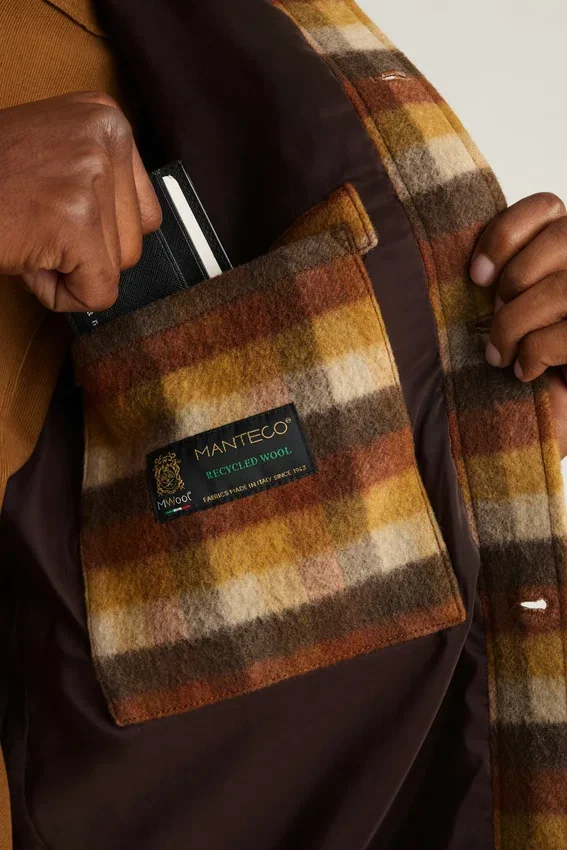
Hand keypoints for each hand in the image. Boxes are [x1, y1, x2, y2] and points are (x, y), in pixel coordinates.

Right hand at [0, 91, 160, 311]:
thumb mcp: (59, 159)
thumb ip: (103, 186)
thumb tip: (139, 235)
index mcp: (106, 119)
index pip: (145, 212)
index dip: (99, 232)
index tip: (56, 212)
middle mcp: (106, 137)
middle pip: (135, 241)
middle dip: (85, 252)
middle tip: (33, 224)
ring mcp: (92, 176)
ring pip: (118, 267)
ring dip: (70, 269)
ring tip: (28, 235)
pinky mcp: (76, 220)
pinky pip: (98, 291)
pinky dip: (63, 295)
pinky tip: (29, 261)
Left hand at [469, 192, 566, 457]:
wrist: (535, 431)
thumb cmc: (516, 368)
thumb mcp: (502, 314)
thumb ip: (499, 278)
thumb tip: (456, 257)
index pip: (546, 207)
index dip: (506, 234)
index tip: (474, 277)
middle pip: (561, 239)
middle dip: (514, 281)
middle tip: (494, 317)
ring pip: (563, 288)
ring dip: (516, 324)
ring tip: (499, 355)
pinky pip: (566, 334)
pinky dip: (537, 353)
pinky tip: (527, 372)